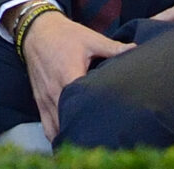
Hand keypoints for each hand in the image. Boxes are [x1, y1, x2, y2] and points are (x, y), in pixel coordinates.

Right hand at [21, 12, 134, 140]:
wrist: (37, 31)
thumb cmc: (64, 34)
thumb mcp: (90, 38)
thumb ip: (113, 48)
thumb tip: (136, 49)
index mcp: (68, 76)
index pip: (81, 106)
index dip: (96, 118)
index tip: (110, 126)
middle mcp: (54, 91)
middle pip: (68, 121)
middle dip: (84, 132)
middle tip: (103, 139)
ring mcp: (45, 98)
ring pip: (56, 129)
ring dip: (70, 135)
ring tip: (88, 143)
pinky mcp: (39, 101)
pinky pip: (46, 126)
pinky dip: (56, 135)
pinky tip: (68, 139)